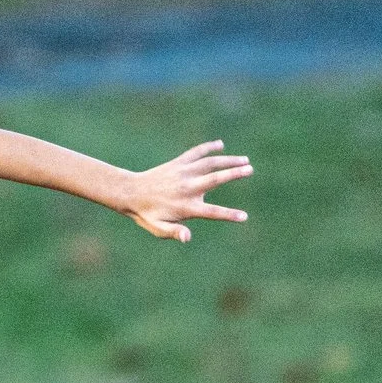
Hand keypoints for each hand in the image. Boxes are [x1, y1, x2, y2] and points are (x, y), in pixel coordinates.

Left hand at [116, 141, 251, 242]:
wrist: (130, 193)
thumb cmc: (147, 214)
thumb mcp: (158, 228)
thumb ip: (174, 232)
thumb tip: (187, 238)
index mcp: (186, 206)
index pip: (212, 212)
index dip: (228, 215)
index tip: (244, 217)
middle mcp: (187, 187)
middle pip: (215, 179)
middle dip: (233, 173)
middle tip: (250, 169)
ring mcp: (183, 172)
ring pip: (209, 163)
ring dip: (228, 160)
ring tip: (245, 160)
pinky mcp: (178, 163)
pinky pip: (196, 152)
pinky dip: (208, 147)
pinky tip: (220, 144)